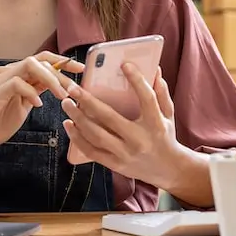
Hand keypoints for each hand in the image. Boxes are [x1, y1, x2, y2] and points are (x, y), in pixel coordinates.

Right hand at [0, 52, 85, 154]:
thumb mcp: (23, 105)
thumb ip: (36, 91)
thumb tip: (57, 83)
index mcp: (15, 74)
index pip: (42, 59)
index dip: (62, 62)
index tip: (80, 69)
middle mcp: (7, 72)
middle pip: (39, 60)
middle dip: (61, 72)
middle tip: (74, 88)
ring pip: (29, 66)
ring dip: (50, 79)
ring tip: (61, 95)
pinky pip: (17, 83)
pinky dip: (31, 92)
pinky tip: (37, 104)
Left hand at [61, 63, 184, 187]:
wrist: (169, 170)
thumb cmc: (166, 137)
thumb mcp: (168, 115)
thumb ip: (161, 93)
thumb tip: (155, 70)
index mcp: (155, 124)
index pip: (147, 99)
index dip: (137, 80)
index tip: (125, 64)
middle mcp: (139, 140)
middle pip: (109, 117)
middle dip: (87, 101)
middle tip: (72, 88)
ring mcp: (126, 154)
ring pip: (96, 135)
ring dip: (78, 118)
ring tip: (66, 103)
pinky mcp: (116, 164)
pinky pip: (92, 151)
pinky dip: (78, 138)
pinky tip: (69, 125)